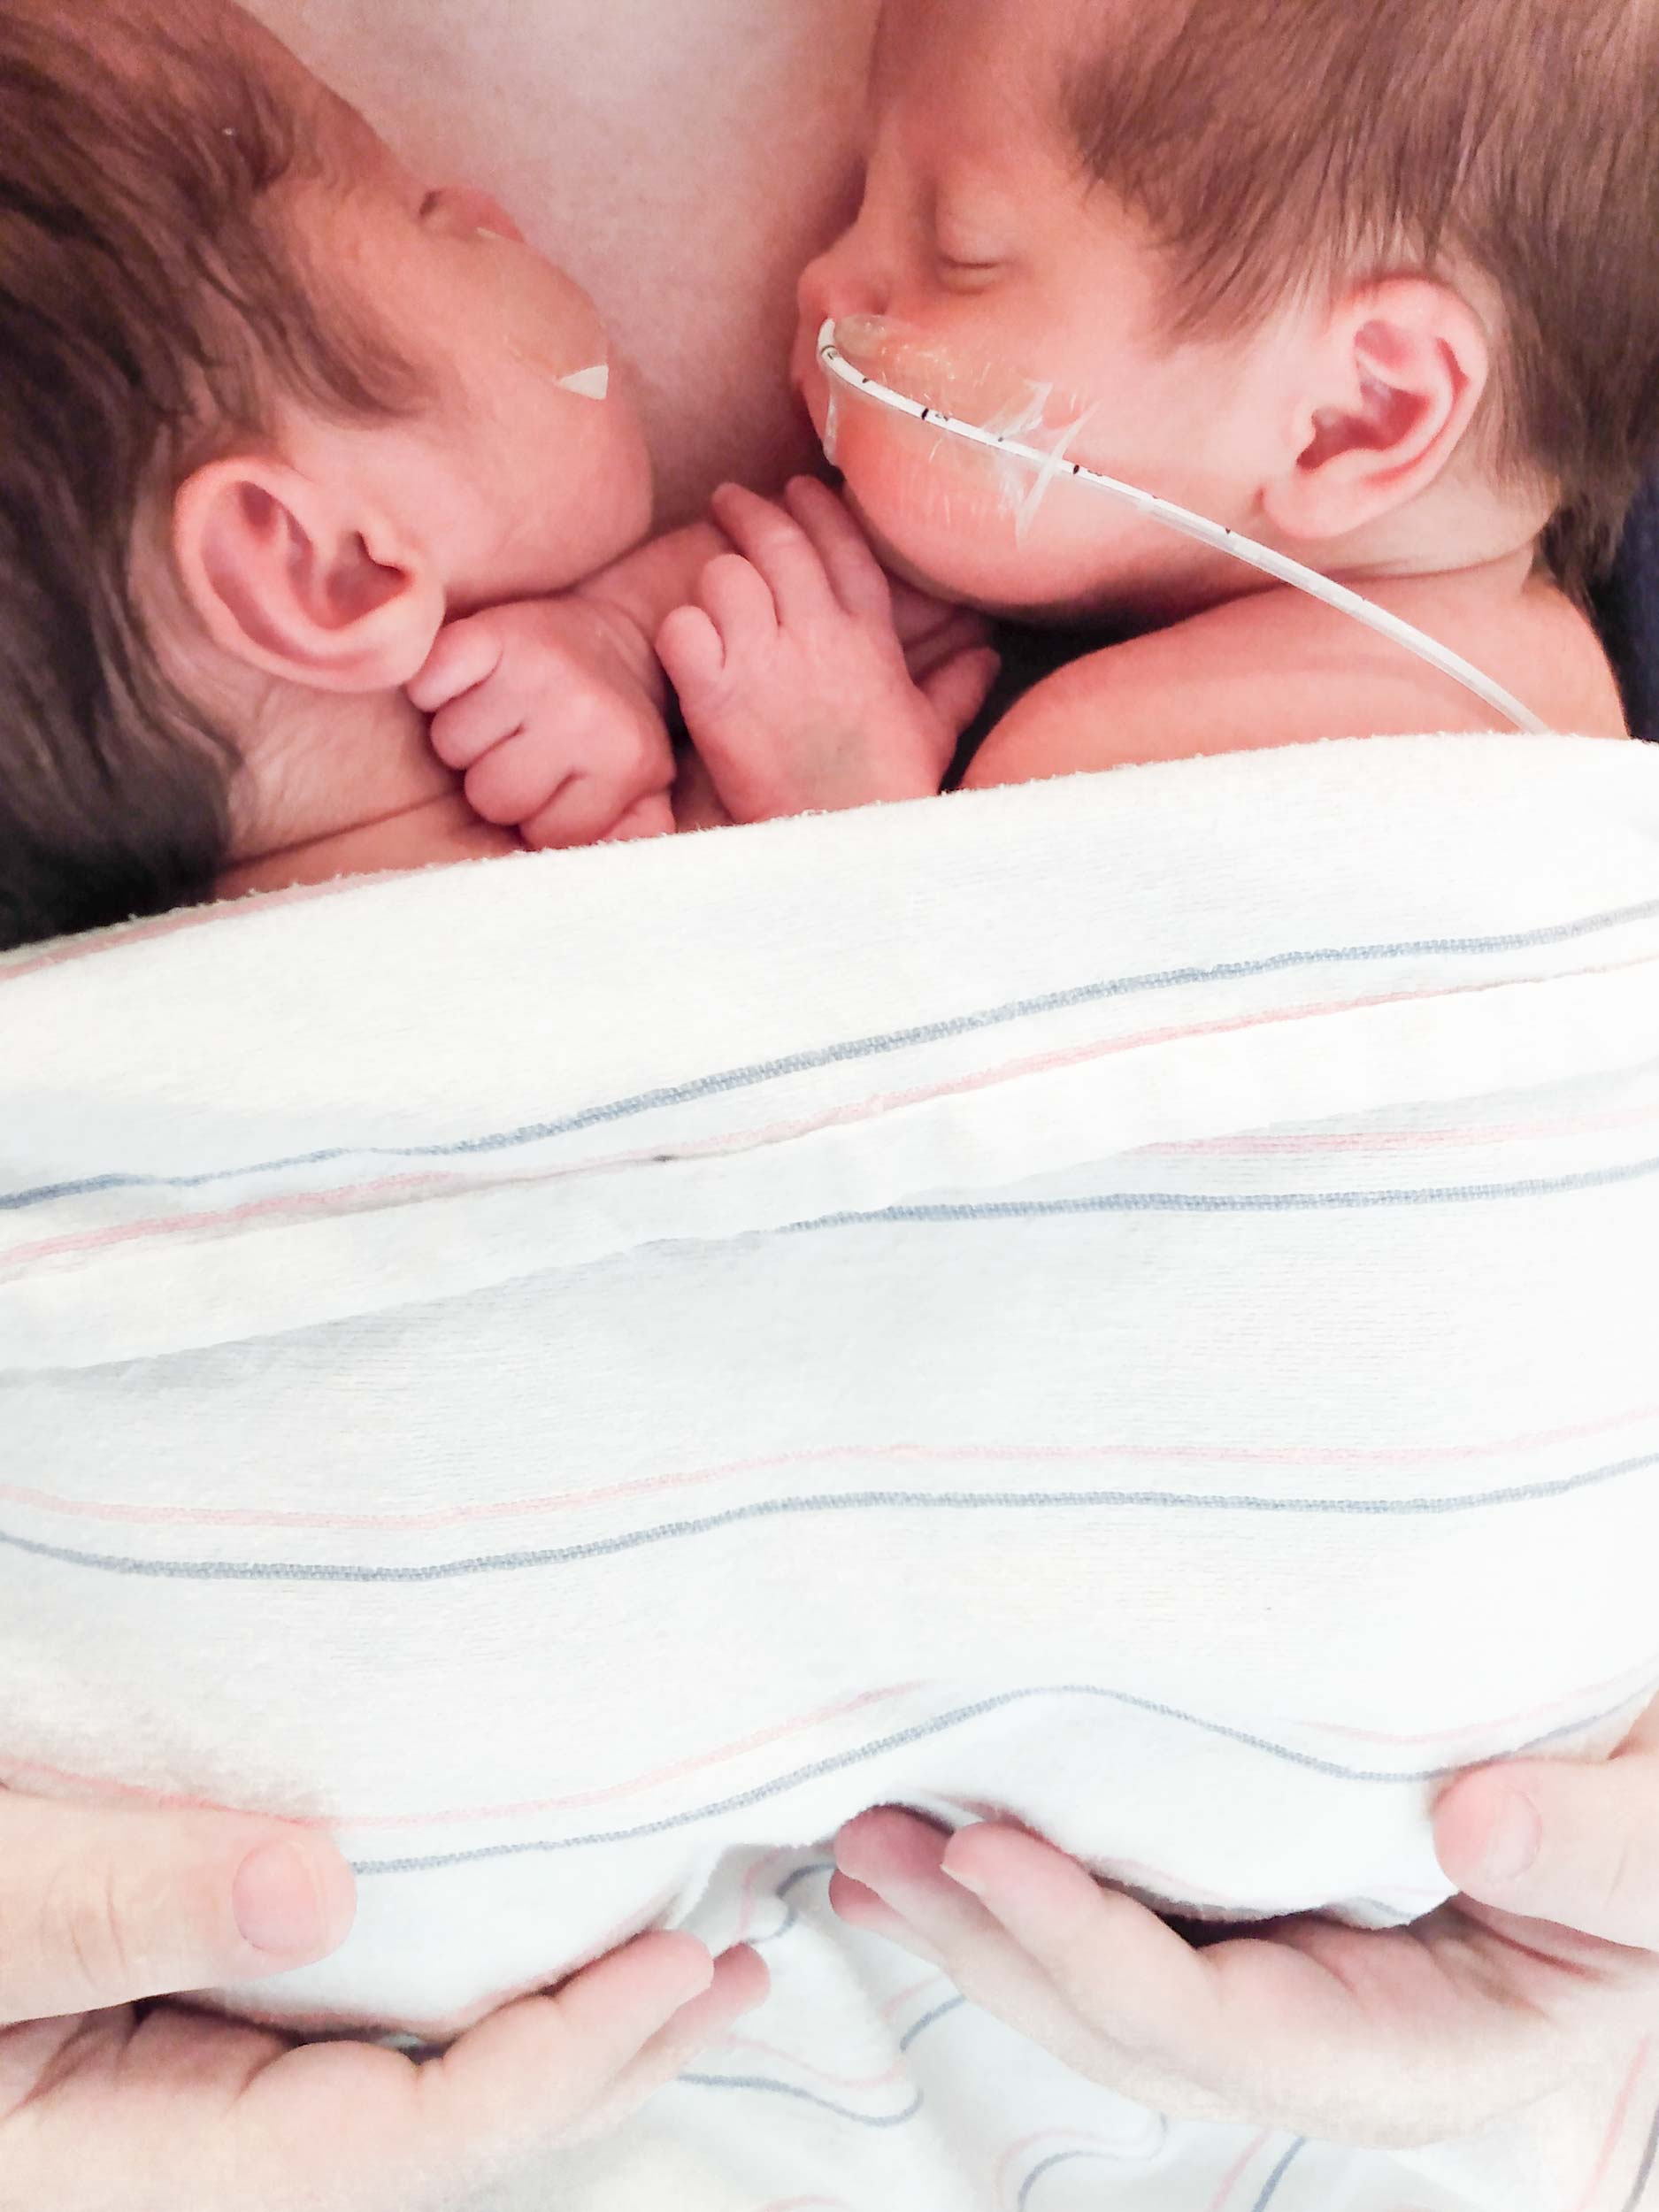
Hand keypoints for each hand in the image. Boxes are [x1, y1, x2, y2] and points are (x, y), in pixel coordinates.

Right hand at [0, 1791, 764, 2211]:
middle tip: (744, 1966)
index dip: (556, 2064)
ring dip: (545, 2027)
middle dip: (597, 2064)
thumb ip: (117, 1895)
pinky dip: (452, 1991)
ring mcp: (168, 2100)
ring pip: (395, 2092)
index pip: (392, 2144)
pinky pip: (339, 2039)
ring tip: (680, 1954)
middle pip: (424, 2138)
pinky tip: (521, 1937)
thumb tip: (321, 1890)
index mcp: (115, 2164)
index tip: (688, 1968)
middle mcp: (161, 2154)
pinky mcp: (163, 2036)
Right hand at [409, 596, 677, 850]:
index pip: (544, 835)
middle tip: (521, 747)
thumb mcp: (640, 788)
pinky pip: (428, 687)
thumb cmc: (609, 727)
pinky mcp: (490, 632)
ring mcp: (538, 668)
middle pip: (491, 796)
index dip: (540, 815)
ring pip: (452, 746)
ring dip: (466, 737)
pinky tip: (467, 683)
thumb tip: (608, 864)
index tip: (556, 782)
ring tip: (500, 716)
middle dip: (496, 782)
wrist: (607, 636)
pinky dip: (434, 688)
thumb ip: (632, 833)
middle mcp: (586, 713)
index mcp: (628, 760)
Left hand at [657, 479, 999, 823]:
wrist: (848, 841)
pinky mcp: (716, 698)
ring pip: (724, 576)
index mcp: (867, 637)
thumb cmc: (889, 789)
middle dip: (749, 511)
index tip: (797, 489)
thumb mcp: (932, 732)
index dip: (817, 508)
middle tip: (729, 501)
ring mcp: (763, 663)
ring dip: (715, 580)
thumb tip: (990, 655)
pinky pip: (682, 630)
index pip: (842, 545)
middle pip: (777, 542)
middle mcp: (816, 635)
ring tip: (712, 591)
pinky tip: (686, 648)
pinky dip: (679, 632)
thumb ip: (957, 686)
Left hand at [831, 1699, 1658, 2151]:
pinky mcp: (1257, 1916)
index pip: (1226, 2033)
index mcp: (1429, 2051)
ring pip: (1104, 1988)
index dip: (1095, 1952)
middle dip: (990, 1946)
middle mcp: (1334, 2040)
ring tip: (864, 1850)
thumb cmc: (1655, 1822)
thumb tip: (1469, 1818)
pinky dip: (1022, 1887)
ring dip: (977, 1922)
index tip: (989, 1850)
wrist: (1640, 1793)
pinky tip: (940, 1840)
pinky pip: (1126, 1920)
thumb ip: (1608, 1852)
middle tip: (869, 1846)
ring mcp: (1288, 1984)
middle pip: (1129, 2028)